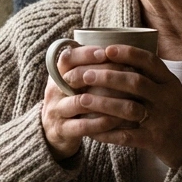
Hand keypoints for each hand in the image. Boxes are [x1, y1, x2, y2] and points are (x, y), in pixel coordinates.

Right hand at [41, 45, 147, 159]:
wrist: (52, 132)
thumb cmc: (72, 101)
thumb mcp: (73, 83)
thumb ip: (88, 67)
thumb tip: (120, 49)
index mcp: (58, 74)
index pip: (67, 58)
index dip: (86, 53)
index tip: (106, 51)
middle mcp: (54, 90)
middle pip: (73, 77)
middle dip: (101, 73)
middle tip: (126, 72)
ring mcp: (56, 110)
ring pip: (80, 102)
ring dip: (107, 99)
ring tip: (128, 99)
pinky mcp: (62, 130)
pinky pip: (83, 125)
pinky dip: (102, 122)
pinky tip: (118, 119)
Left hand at [68, 44, 181, 168]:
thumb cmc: (174, 111)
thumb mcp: (169, 89)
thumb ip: (149, 75)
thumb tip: (116, 55)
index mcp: (169, 82)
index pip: (149, 61)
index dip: (127, 53)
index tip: (106, 49)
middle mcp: (166, 98)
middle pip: (136, 82)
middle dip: (108, 77)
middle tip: (84, 74)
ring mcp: (161, 119)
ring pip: (129, 108)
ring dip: (103, 103)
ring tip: (82, 99)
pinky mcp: (154, 140)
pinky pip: (127, 136)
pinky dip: (107, 133)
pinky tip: (91, 131)